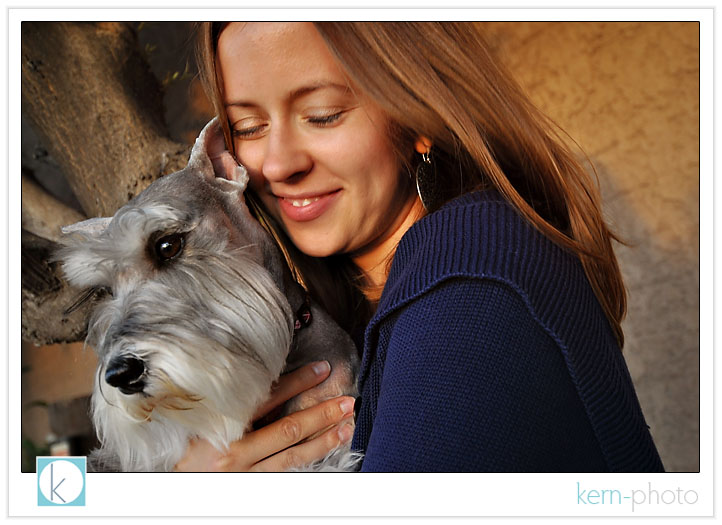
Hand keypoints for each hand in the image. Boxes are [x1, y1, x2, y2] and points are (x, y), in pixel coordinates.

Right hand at [174, 361, 355, 471]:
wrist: (162, 489)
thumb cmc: (176, 454)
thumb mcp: (194, 424)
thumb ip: (224, 407)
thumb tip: (259, 383)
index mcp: (220, 429)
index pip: (266, 400)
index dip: (297, 383)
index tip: (320, 370)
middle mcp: (234, 454)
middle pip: (288, 429)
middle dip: (321, 413)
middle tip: (346, 400)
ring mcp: (245, 475)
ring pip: (293, 456)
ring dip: (323, 439)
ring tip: (346, 425)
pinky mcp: (251, 490)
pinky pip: (285, 473)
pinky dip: (308, 461)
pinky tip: (324, 450)